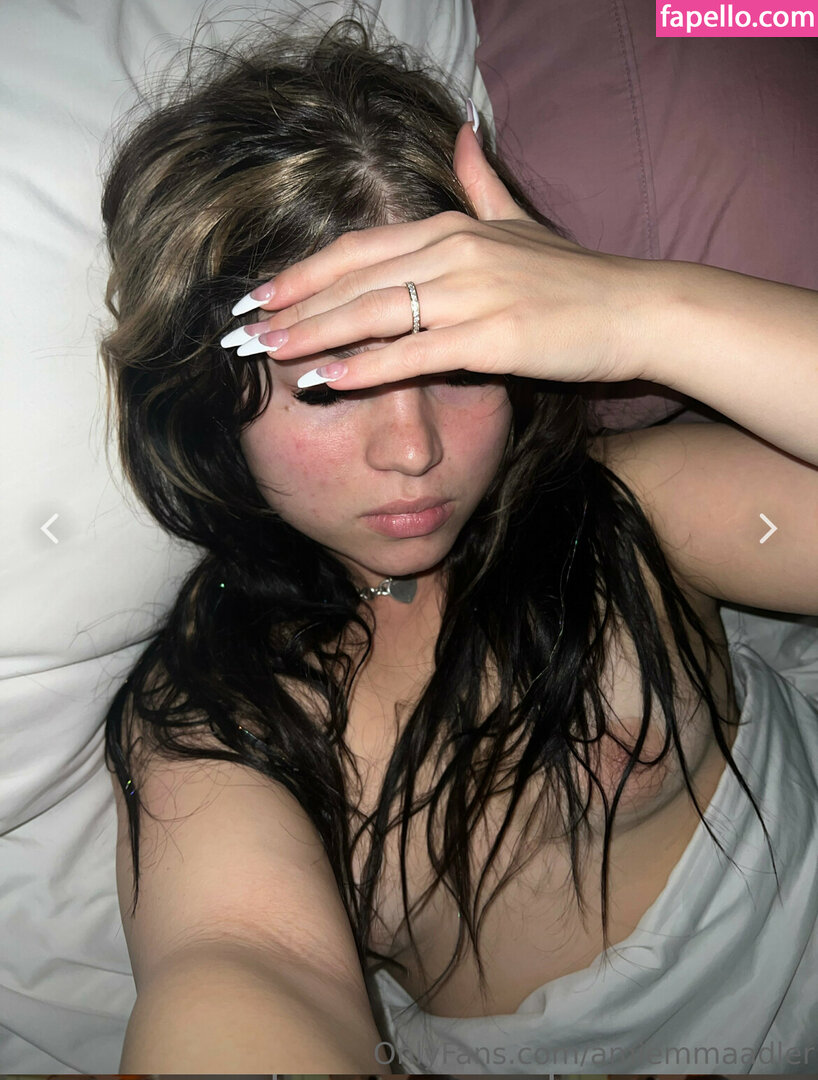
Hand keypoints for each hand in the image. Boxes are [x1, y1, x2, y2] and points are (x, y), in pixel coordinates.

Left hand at [222, 120, 659, 389]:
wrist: (639, 308)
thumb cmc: (577, 277)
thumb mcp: (521, 223)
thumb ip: (482, 183)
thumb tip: (463, 134)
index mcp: (453, 228)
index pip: (359, 249)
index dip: (305, 273)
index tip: (262, 294)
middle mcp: (454, 252)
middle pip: (354, 280)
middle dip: (293, 306)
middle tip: (243, 332)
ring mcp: (474, 293)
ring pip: (375, 313)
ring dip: (315, 334)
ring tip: (270, 354)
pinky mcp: (494, 336)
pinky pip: (415, 352)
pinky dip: (367, 366)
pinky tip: (327, 378)